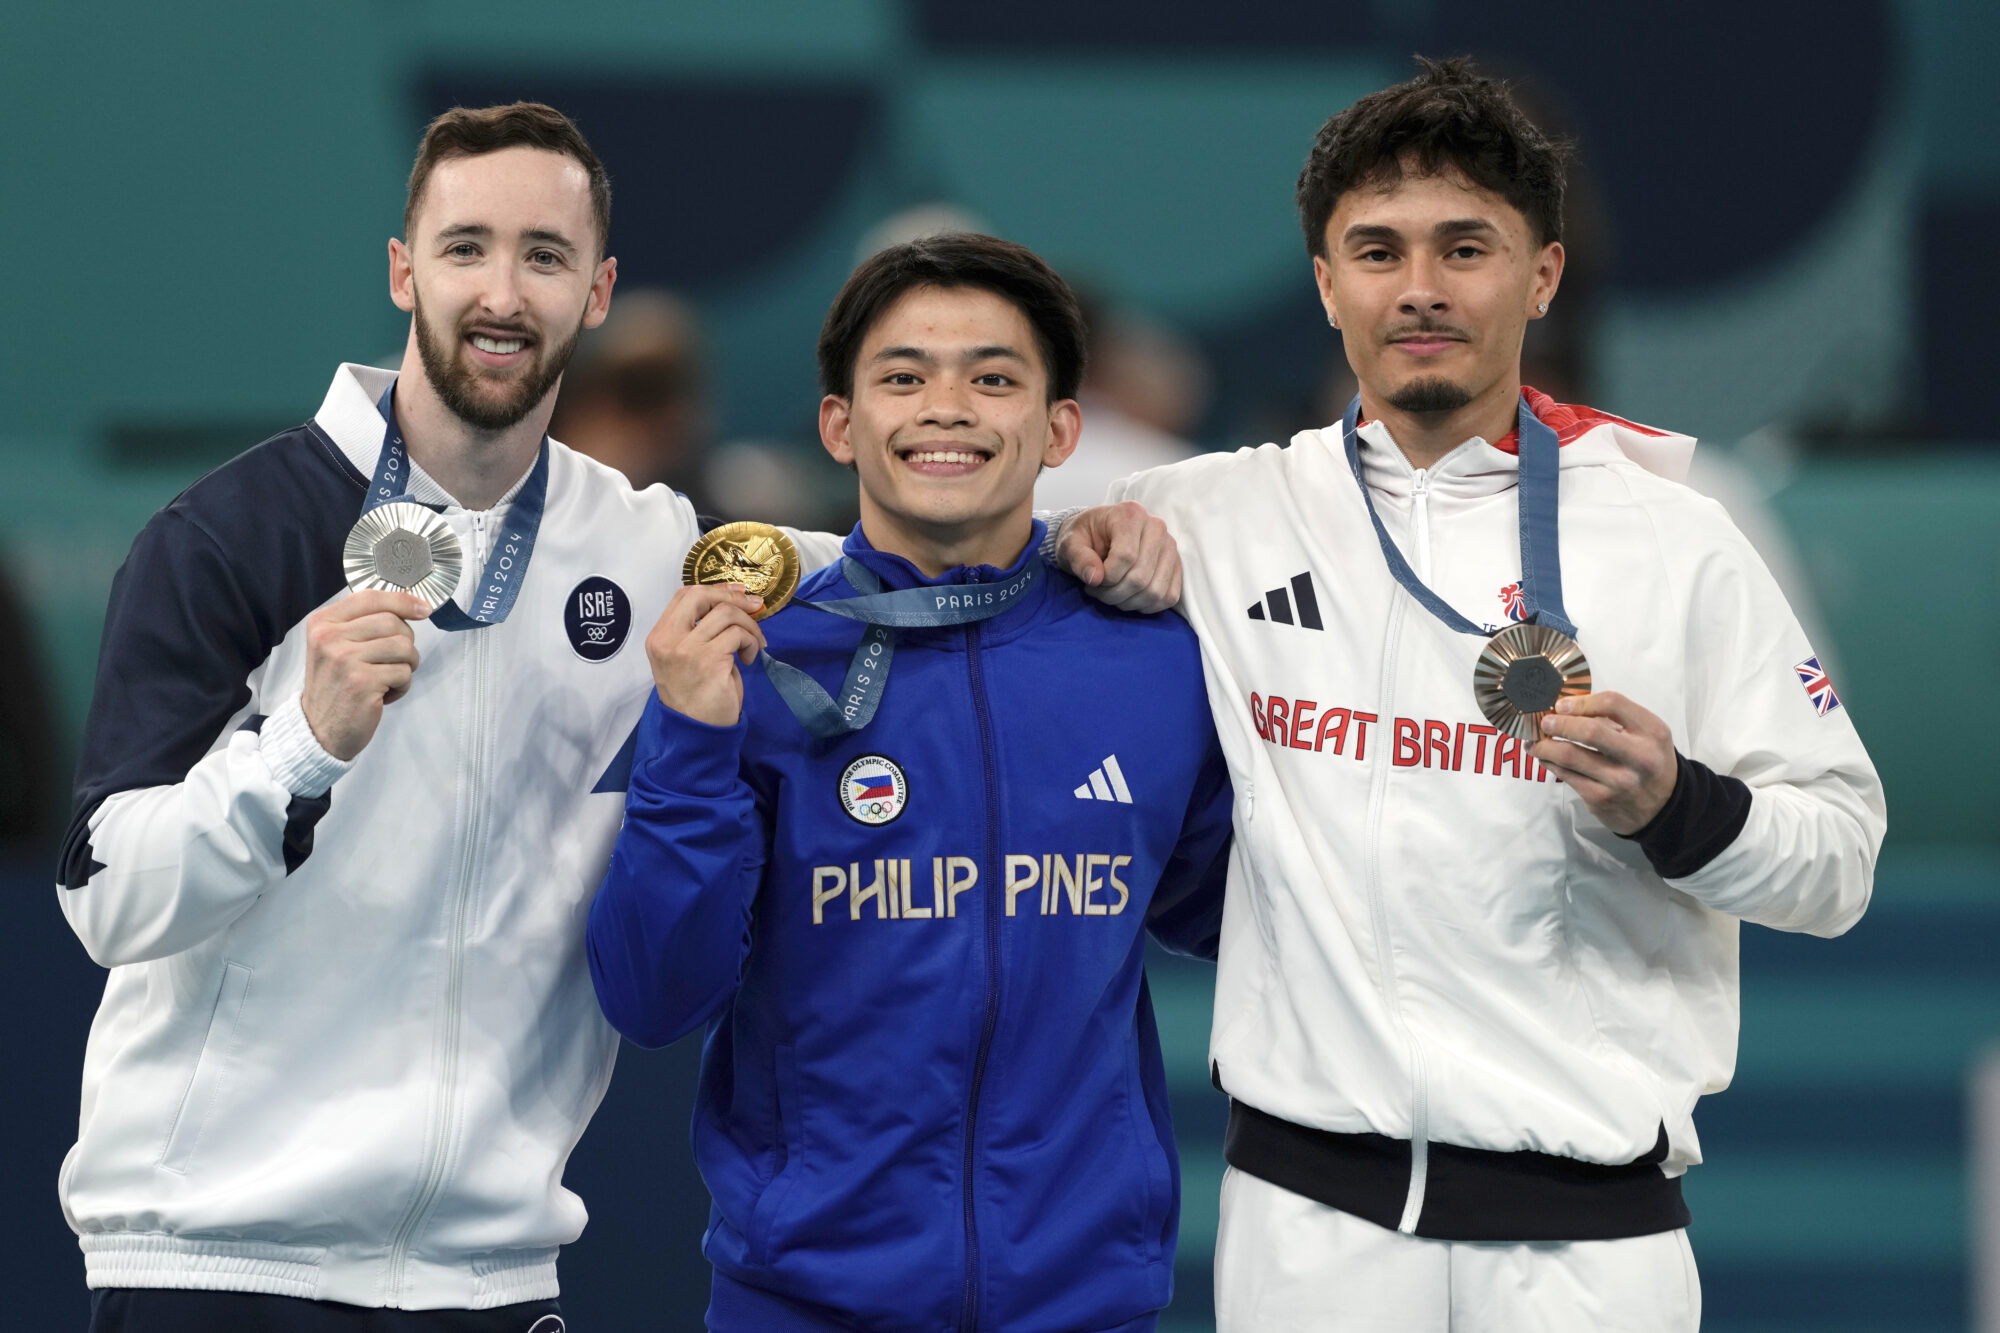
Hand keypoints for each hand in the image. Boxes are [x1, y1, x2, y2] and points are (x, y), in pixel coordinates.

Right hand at [301, 590, 427, 760]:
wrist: (319, 729)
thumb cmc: (337, 686)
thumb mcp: (338, 645)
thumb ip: (365, 623)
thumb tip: (415, 605)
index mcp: (323, 622)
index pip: (371, 597)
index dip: (403, 601)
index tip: (424, 609)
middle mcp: (329, 637)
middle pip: (393, 622)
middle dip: (405, 642)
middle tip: (393, 662)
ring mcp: (345, 659)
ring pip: (404, 647)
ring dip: (406, 666)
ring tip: (387, 679)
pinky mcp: (362, 682)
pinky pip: (404, 673)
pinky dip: (402, 686)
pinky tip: (382, 695)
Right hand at [646, 583, 767, 726]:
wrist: (696, 731)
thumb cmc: (695, 696)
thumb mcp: (688, 657)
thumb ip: (700, 630)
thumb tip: (734, 601)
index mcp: (659, 636)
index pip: (684, 595)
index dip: (714, 589)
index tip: (738, 593)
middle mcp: (668, 639)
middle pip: (700, 595)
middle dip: (732, 597)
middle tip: (754, 608)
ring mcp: (686, 649)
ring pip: (726, 613)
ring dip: (748, 626)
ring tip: (751, 646)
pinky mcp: (709, 660)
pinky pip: (738, 634)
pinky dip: (751, 642)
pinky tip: (748, 658)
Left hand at [1056, 501, 1181, 611]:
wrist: (1096, 534)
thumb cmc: (1083, 537)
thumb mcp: (1070, 544)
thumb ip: (1079, 558)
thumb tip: (1095, 578)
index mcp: (1131, 514)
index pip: (1126, 556)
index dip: (1107, 578)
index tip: (1092, 581)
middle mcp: (1156, 527)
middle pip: (1141, 577)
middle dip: (1114, 594)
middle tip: (1098, 592)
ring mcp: (1170, 547)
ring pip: (1155, 591)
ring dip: (1129, 603)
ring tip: (1110, 595)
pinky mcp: (1176, 566)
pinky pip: (1169, 597)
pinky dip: (1147, 606)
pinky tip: (1128, 599)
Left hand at [1533, 691, 1678, 834]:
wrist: (1663, 807)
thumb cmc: (1648, 761)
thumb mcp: (1647, 734)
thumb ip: (1615, 718)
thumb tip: (1567, 707)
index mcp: (1652, 732)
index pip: (1612, 704)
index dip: (1581, 702)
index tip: (1562, 705)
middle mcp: (1639, 757)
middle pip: (1590, 731)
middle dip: (1560, 723)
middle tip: (1544, 722)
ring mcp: (1618, 781)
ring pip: (1570, 756)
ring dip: (1545, 745)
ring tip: (1534, 741)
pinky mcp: (1600, 799)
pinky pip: (1566, 776)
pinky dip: (1549, 763)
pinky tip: (1544, 757)